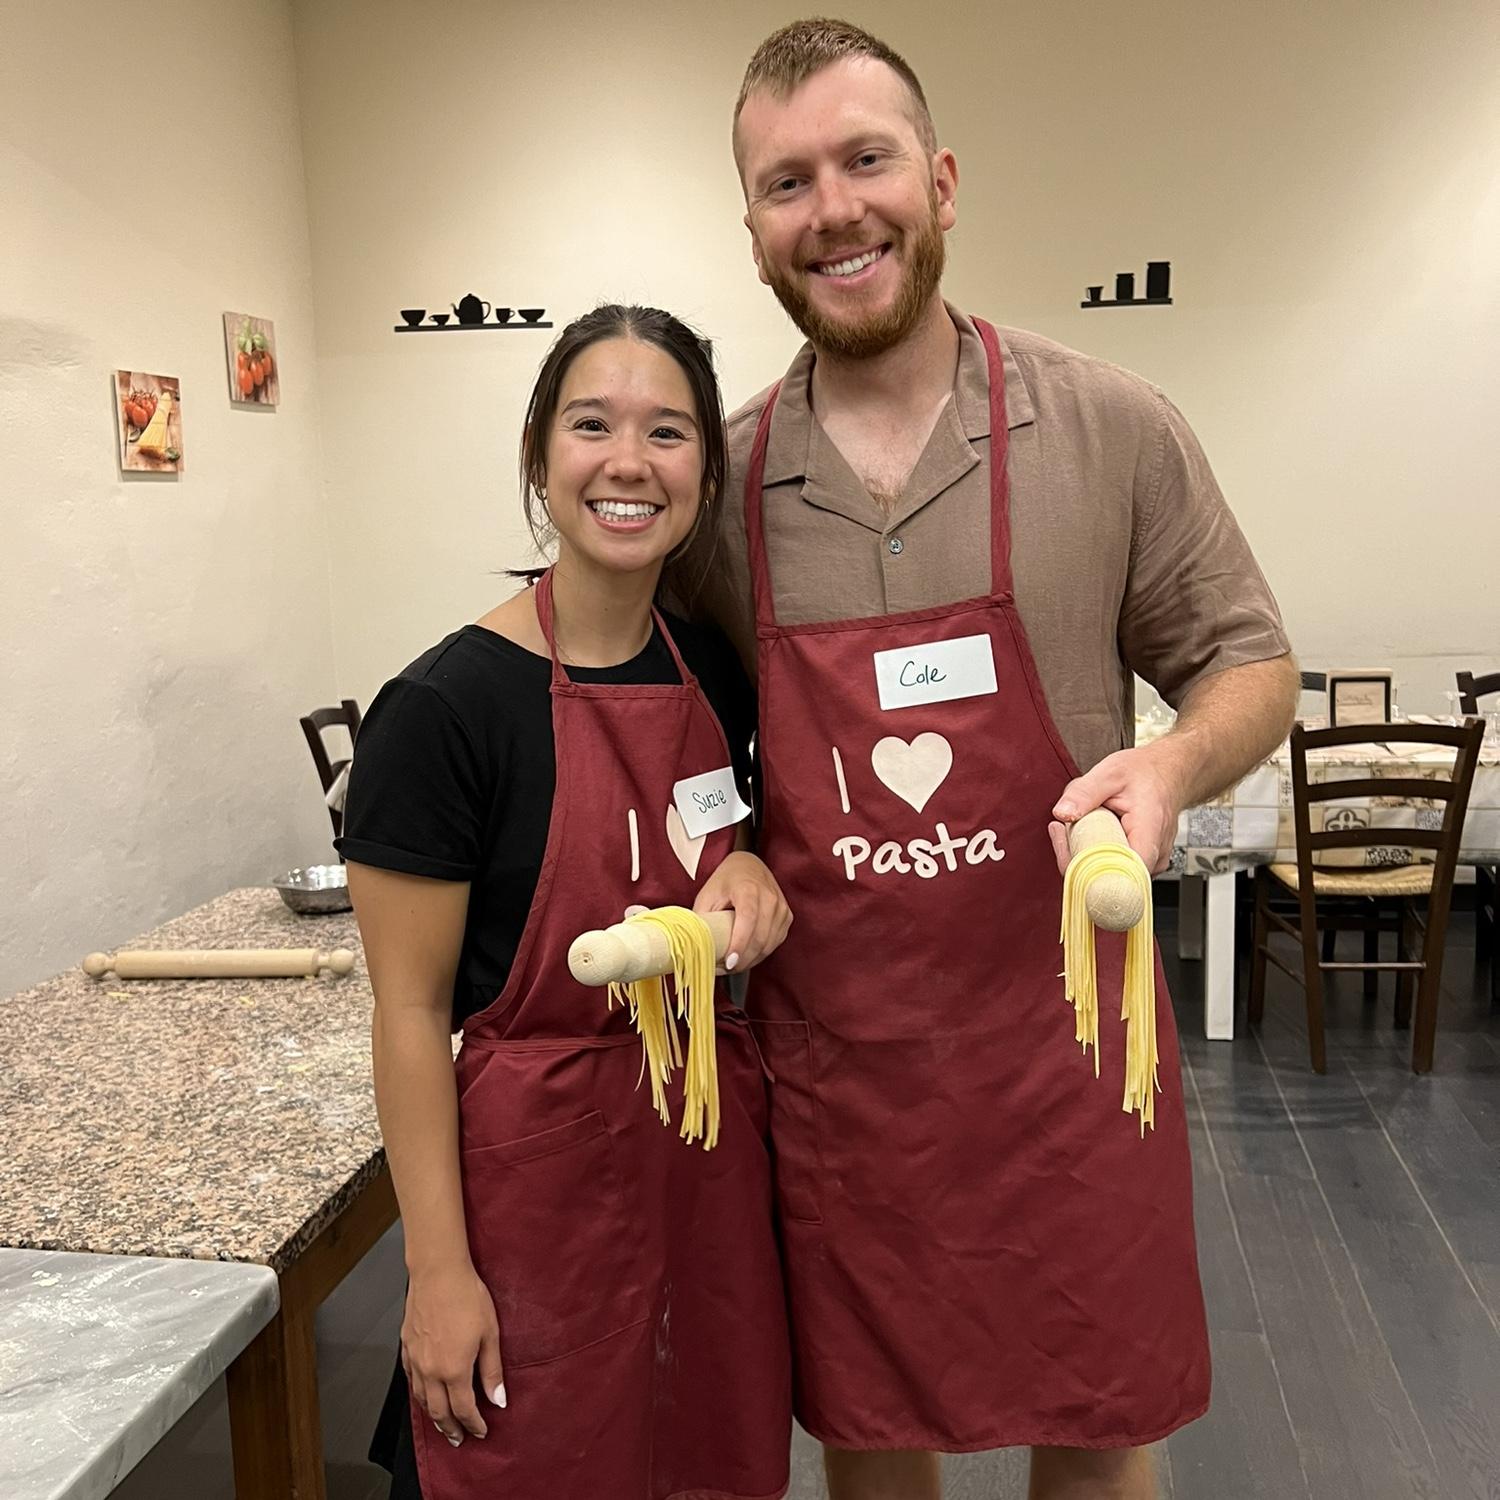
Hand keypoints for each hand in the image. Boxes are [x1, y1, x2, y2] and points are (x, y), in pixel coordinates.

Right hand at [401, 1260, 505, 1447]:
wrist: (438, 1272)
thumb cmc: (466, 1297)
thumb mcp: (490, 1333)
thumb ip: (492, 1370)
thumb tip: (499, 1399)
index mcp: (454, 1370)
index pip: (464, 1409)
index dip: (474, 1424)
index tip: (481, 1430)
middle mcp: (431, 1370)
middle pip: (439, 1412)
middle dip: (451, 1429)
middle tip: (459, 1439)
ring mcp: (415, 1359)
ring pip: (421, 1399)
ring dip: (432, 1416)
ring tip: (442, 1424)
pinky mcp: (406, 1347)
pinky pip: (410, 1379)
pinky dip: (417, 1394)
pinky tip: (423, 1394)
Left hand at [693, 851, 792, 972]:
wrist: (748, 865)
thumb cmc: (725, 881)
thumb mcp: (708, 896)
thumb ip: (702, 920)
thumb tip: (695, 947)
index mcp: (748, 888)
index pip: (748, 920)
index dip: (739, 944)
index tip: (729, 962)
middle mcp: (769, 897)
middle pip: (760, 937)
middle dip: (743, 960)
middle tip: (725, 968)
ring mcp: (781, 907)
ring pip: (769, 944)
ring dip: (751, 960)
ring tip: (733, 965)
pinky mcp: (786, 916)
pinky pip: (775, 942)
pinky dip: (761, 953)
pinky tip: (747, 956)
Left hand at [1047, 747, 1182, 876]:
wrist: (1169, 773)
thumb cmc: (1146, 773)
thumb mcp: (1110, 773)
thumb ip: (1084, 793)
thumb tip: (1062, 814)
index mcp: (1148, 832)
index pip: (1118, 872)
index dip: (1086, 868)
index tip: (1067, 845)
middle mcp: (1154, 854)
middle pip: (1108, 876)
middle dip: (1077, 855)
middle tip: (1063, 828)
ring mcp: (1150, 861)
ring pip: (1108, 872)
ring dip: (1085, 852)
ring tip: (1081, 823)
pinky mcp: (1142, 862)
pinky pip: (1113, 865)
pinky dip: (1096, 851)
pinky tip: (1091, 831)